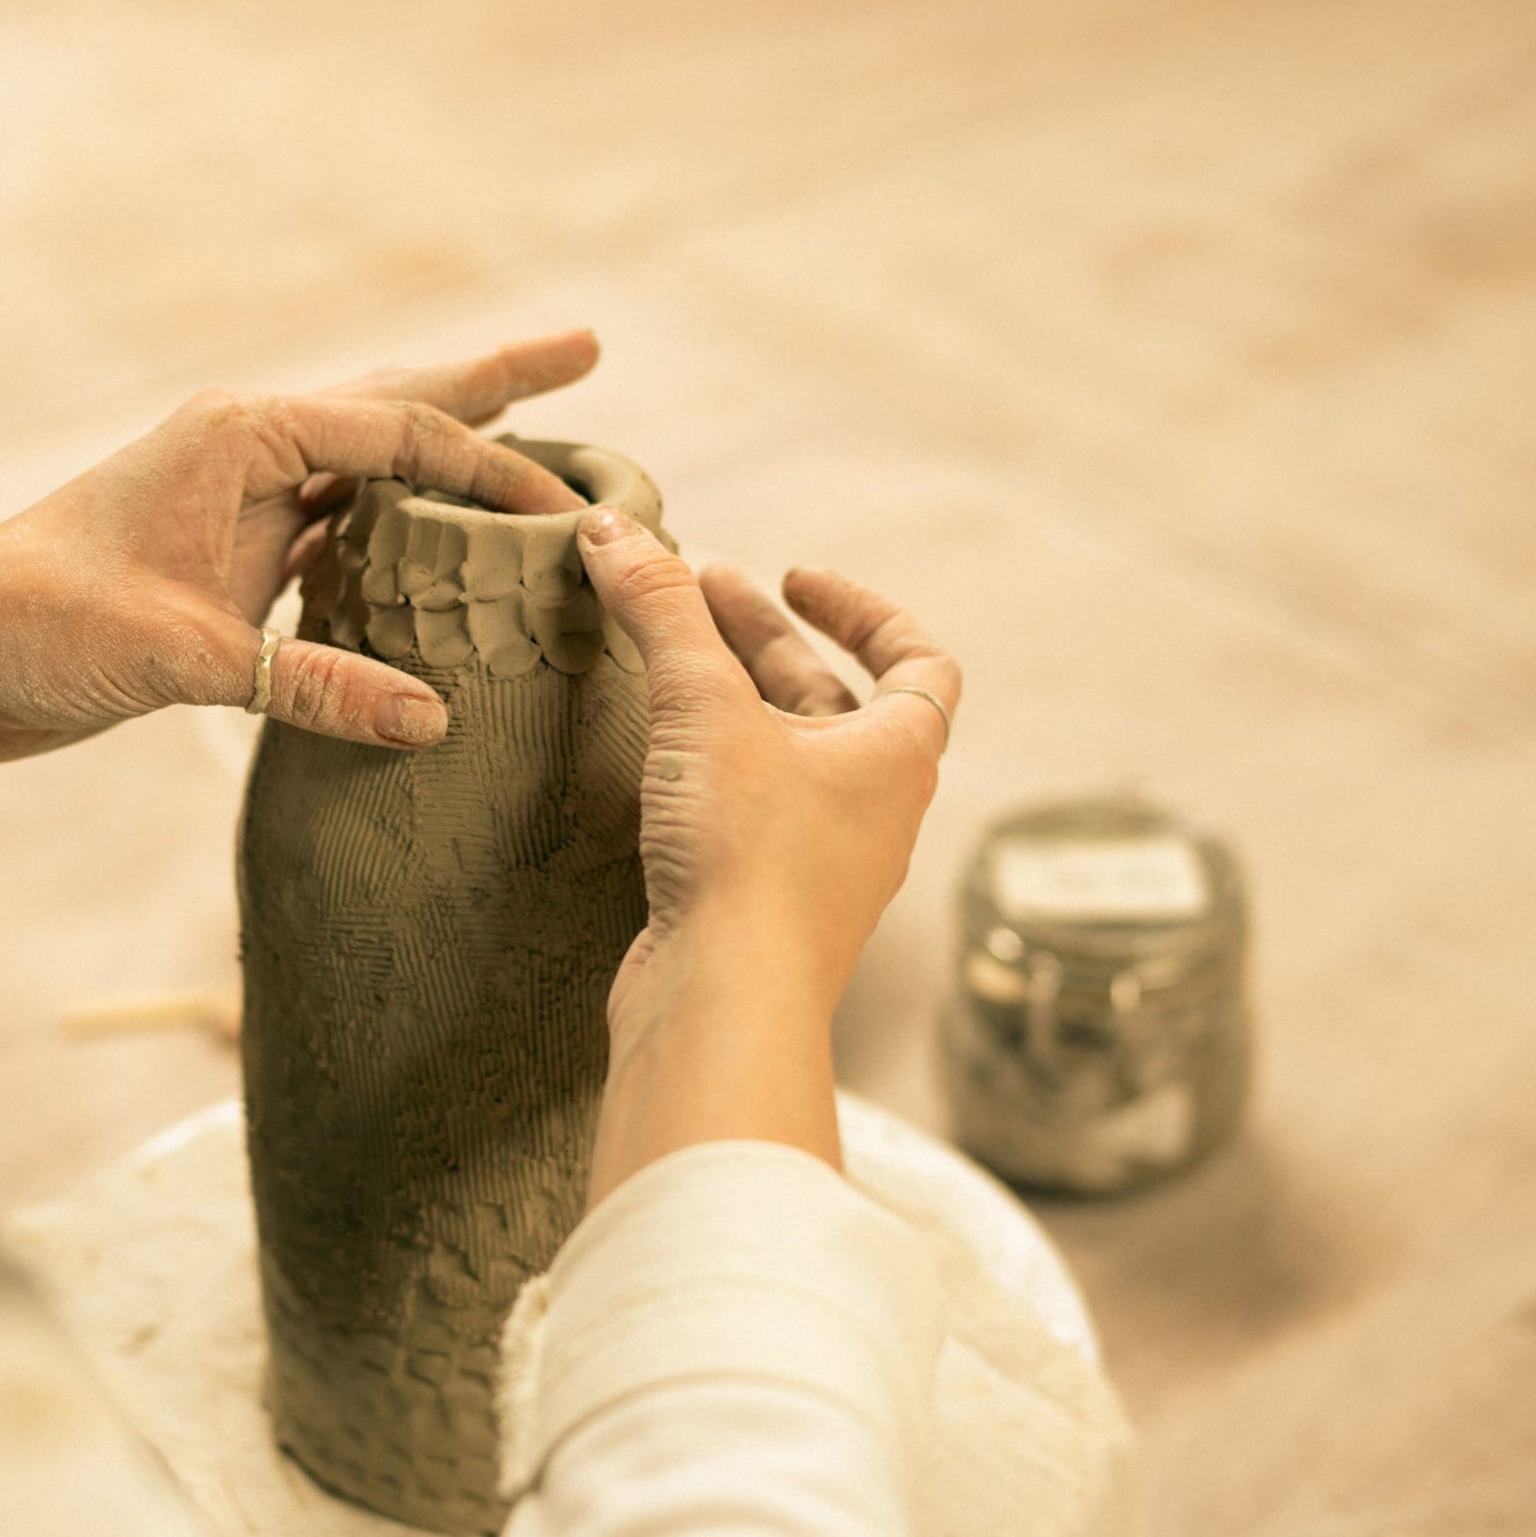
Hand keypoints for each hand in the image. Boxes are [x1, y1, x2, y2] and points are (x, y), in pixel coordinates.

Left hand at [0, 332, 598, 866]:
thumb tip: (435, 720)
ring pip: (376, 455)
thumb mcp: (187, 659)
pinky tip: (444, 534)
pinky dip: (405, 520)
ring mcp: (243, 494)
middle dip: (495, 377)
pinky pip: (345, 521)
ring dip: (454, 442)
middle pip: (402, 399)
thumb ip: (315, 686)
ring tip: (533, 417)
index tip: (571, 515)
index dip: (496, 470)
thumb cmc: (44, 627)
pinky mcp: (234, 550)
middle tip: (587, 344)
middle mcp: (250, 445)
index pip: (405, 433)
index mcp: (243, 434)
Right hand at [574, 507, 959, 1202]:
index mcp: (897, 757)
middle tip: (687, 588)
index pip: (919, 658)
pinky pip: (740, 808)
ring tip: (655, 650)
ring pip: (777, 753)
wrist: (724, 1006)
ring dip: (725, 695)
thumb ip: (661, 614)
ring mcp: (816, 861)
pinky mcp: (757, 902)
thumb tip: (616, 530)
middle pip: (827, 696)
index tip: (792, 576)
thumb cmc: (749, 861)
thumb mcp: (705, 710)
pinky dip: (702, 761)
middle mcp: (870, 808)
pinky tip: (642, 745)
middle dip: (757, 636)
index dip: (862, 606)